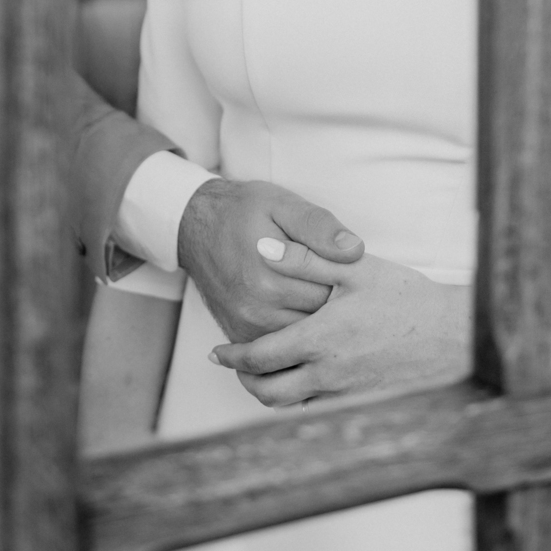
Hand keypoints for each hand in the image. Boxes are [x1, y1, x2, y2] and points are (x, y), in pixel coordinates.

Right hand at [177, 177, 363, 340]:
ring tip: (320, 292)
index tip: (353, 268)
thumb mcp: (283, 204)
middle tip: (343, 283)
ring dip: (317, 318)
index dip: (348, 277)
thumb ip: (319, 226)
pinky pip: (282, 345)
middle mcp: (257, 306)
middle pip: (322, 315)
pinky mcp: (240, 336)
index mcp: (271, 272)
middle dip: (336, 301)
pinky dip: (295, 330)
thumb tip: (355, 250)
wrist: (195, 226)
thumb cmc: (244, 211)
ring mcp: (247, 326)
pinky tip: (299, 308)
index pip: (334, 288)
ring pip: (305, 335)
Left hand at [210, 252, 469, 405]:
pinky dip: (298, 400)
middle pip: (266, 392)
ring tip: (261, 373)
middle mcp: (327, 375)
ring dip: (268, 393)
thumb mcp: (354, 269)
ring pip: (290, 407)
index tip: (216, 351)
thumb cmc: (406, 298)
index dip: (231, 356)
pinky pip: (317, 410)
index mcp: (320, 340)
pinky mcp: (362, 405)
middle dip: (243, 380)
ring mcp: (345, 396)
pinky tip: (300, 379)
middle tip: (232, 364)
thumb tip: (262, 248)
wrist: (454, 338)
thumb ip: (305, 258)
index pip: (258, 358)